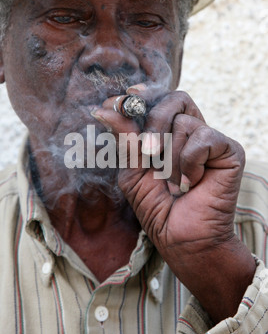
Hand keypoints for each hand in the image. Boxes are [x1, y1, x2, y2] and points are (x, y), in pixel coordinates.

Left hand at [92, 86, 255, 322]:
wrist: (183, 239)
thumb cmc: (158, 209)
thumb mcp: (132, 172)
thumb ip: (124, 140)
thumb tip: (104, 109)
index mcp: (169, 135)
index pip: (159, 101)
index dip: (144, 94)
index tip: (125, 96)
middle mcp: (191, 133)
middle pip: (174, 100)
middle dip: (153, 123)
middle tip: (147, 154)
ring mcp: (210, 141)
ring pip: (183, 122)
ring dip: (170, 159)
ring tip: (174, 185)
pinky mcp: (229, 150)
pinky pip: (202, 138)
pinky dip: (190, 163)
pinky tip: (191, 183)